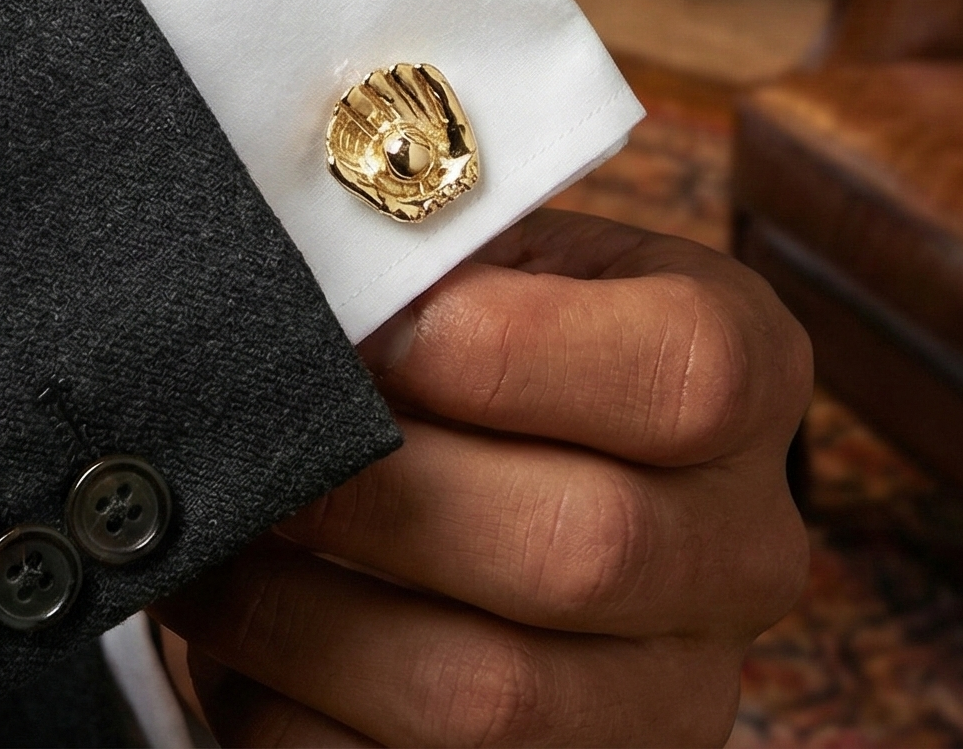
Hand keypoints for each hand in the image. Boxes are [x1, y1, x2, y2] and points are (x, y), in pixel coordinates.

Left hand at [155, 210, 812, 747]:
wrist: (512, 448)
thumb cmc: (484, 330)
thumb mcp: (497, 260)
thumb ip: (434, 267)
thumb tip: (317, 303)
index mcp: (746, 375)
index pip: (687, 371)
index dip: (510, 349)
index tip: (376, 329)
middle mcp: (742, 550)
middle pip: (581, 548)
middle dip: (374, 492)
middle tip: (257, 441)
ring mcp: (675, 696)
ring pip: (486, 696)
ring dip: (302, 616)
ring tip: (217, 539)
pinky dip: (288, 713)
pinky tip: (238, 642)